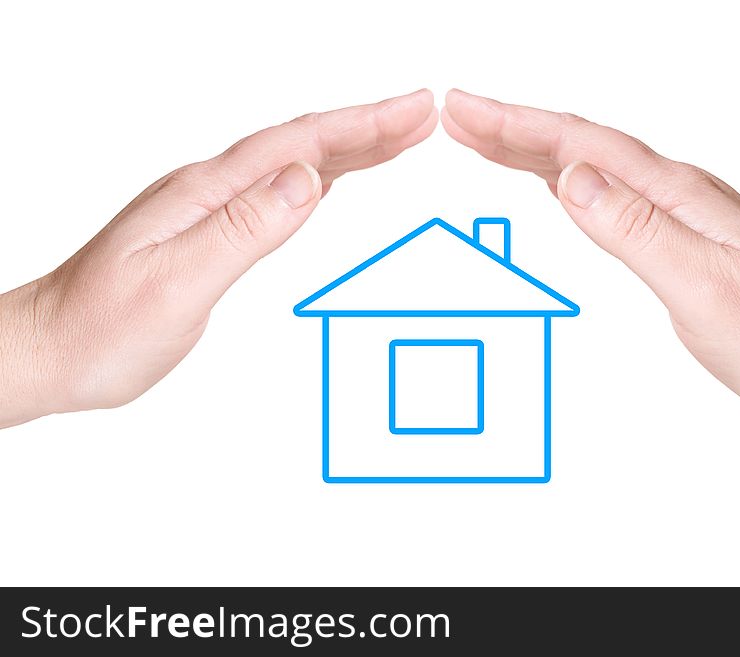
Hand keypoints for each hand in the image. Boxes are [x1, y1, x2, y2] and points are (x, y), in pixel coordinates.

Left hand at [0, 90, 437, 427]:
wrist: (50, 350)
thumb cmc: (101, 328)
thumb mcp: (177, 284)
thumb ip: (245, 231)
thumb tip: (307, 179)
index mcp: (206, 194)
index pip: (298, 145)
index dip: (362, 125)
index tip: (414, 113)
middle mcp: (209, 191)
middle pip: (301, 145)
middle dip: (368, 127)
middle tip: (423, 116)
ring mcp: (208, 210)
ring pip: (292, 166)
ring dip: (348, 149)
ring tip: (396, 138)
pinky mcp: (209, 232)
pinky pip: (276, 194)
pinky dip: (317, 179)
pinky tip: (330, 180)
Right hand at [442, 89, 739, 427]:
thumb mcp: (702, 284)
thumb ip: (635, 231)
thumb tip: (573, 181)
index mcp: (673, 194)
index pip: (582, 146)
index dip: (518, 125)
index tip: (465, 112)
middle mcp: (670, 191)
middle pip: (577, 145)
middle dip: (510, 126)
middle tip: (455, 113)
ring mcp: (670, 209)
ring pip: (585, 166)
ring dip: (529, 149)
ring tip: (480, 138)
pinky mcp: (668, 231)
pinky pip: (602, 192)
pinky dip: (559, 178)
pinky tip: (544, 179)